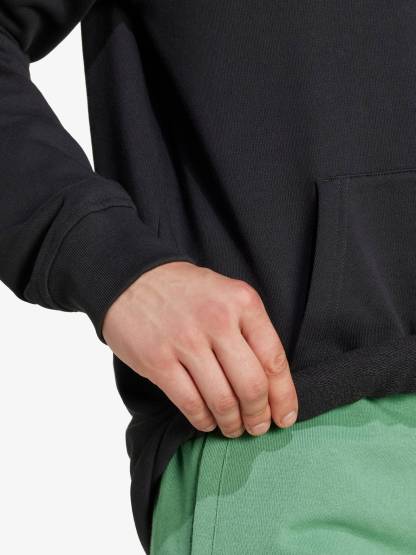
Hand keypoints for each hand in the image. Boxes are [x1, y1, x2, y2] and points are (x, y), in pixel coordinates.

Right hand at [102, 261, 297, 437]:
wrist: (133, 278)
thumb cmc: (186, 292)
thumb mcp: (227, 294)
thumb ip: (250, 330)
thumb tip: (271, 383)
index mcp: (242, 302)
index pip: (274, 359)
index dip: (284, 397)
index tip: (285, 417)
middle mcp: (217, 320)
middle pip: (252, 385)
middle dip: (259, 416)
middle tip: (258, 427)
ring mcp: (186, 341)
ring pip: (223, 400)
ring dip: (232, 423)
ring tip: (233, 428)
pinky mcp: (158, 360)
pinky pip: (190, 403)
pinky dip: (203, 420)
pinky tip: (208, 421)